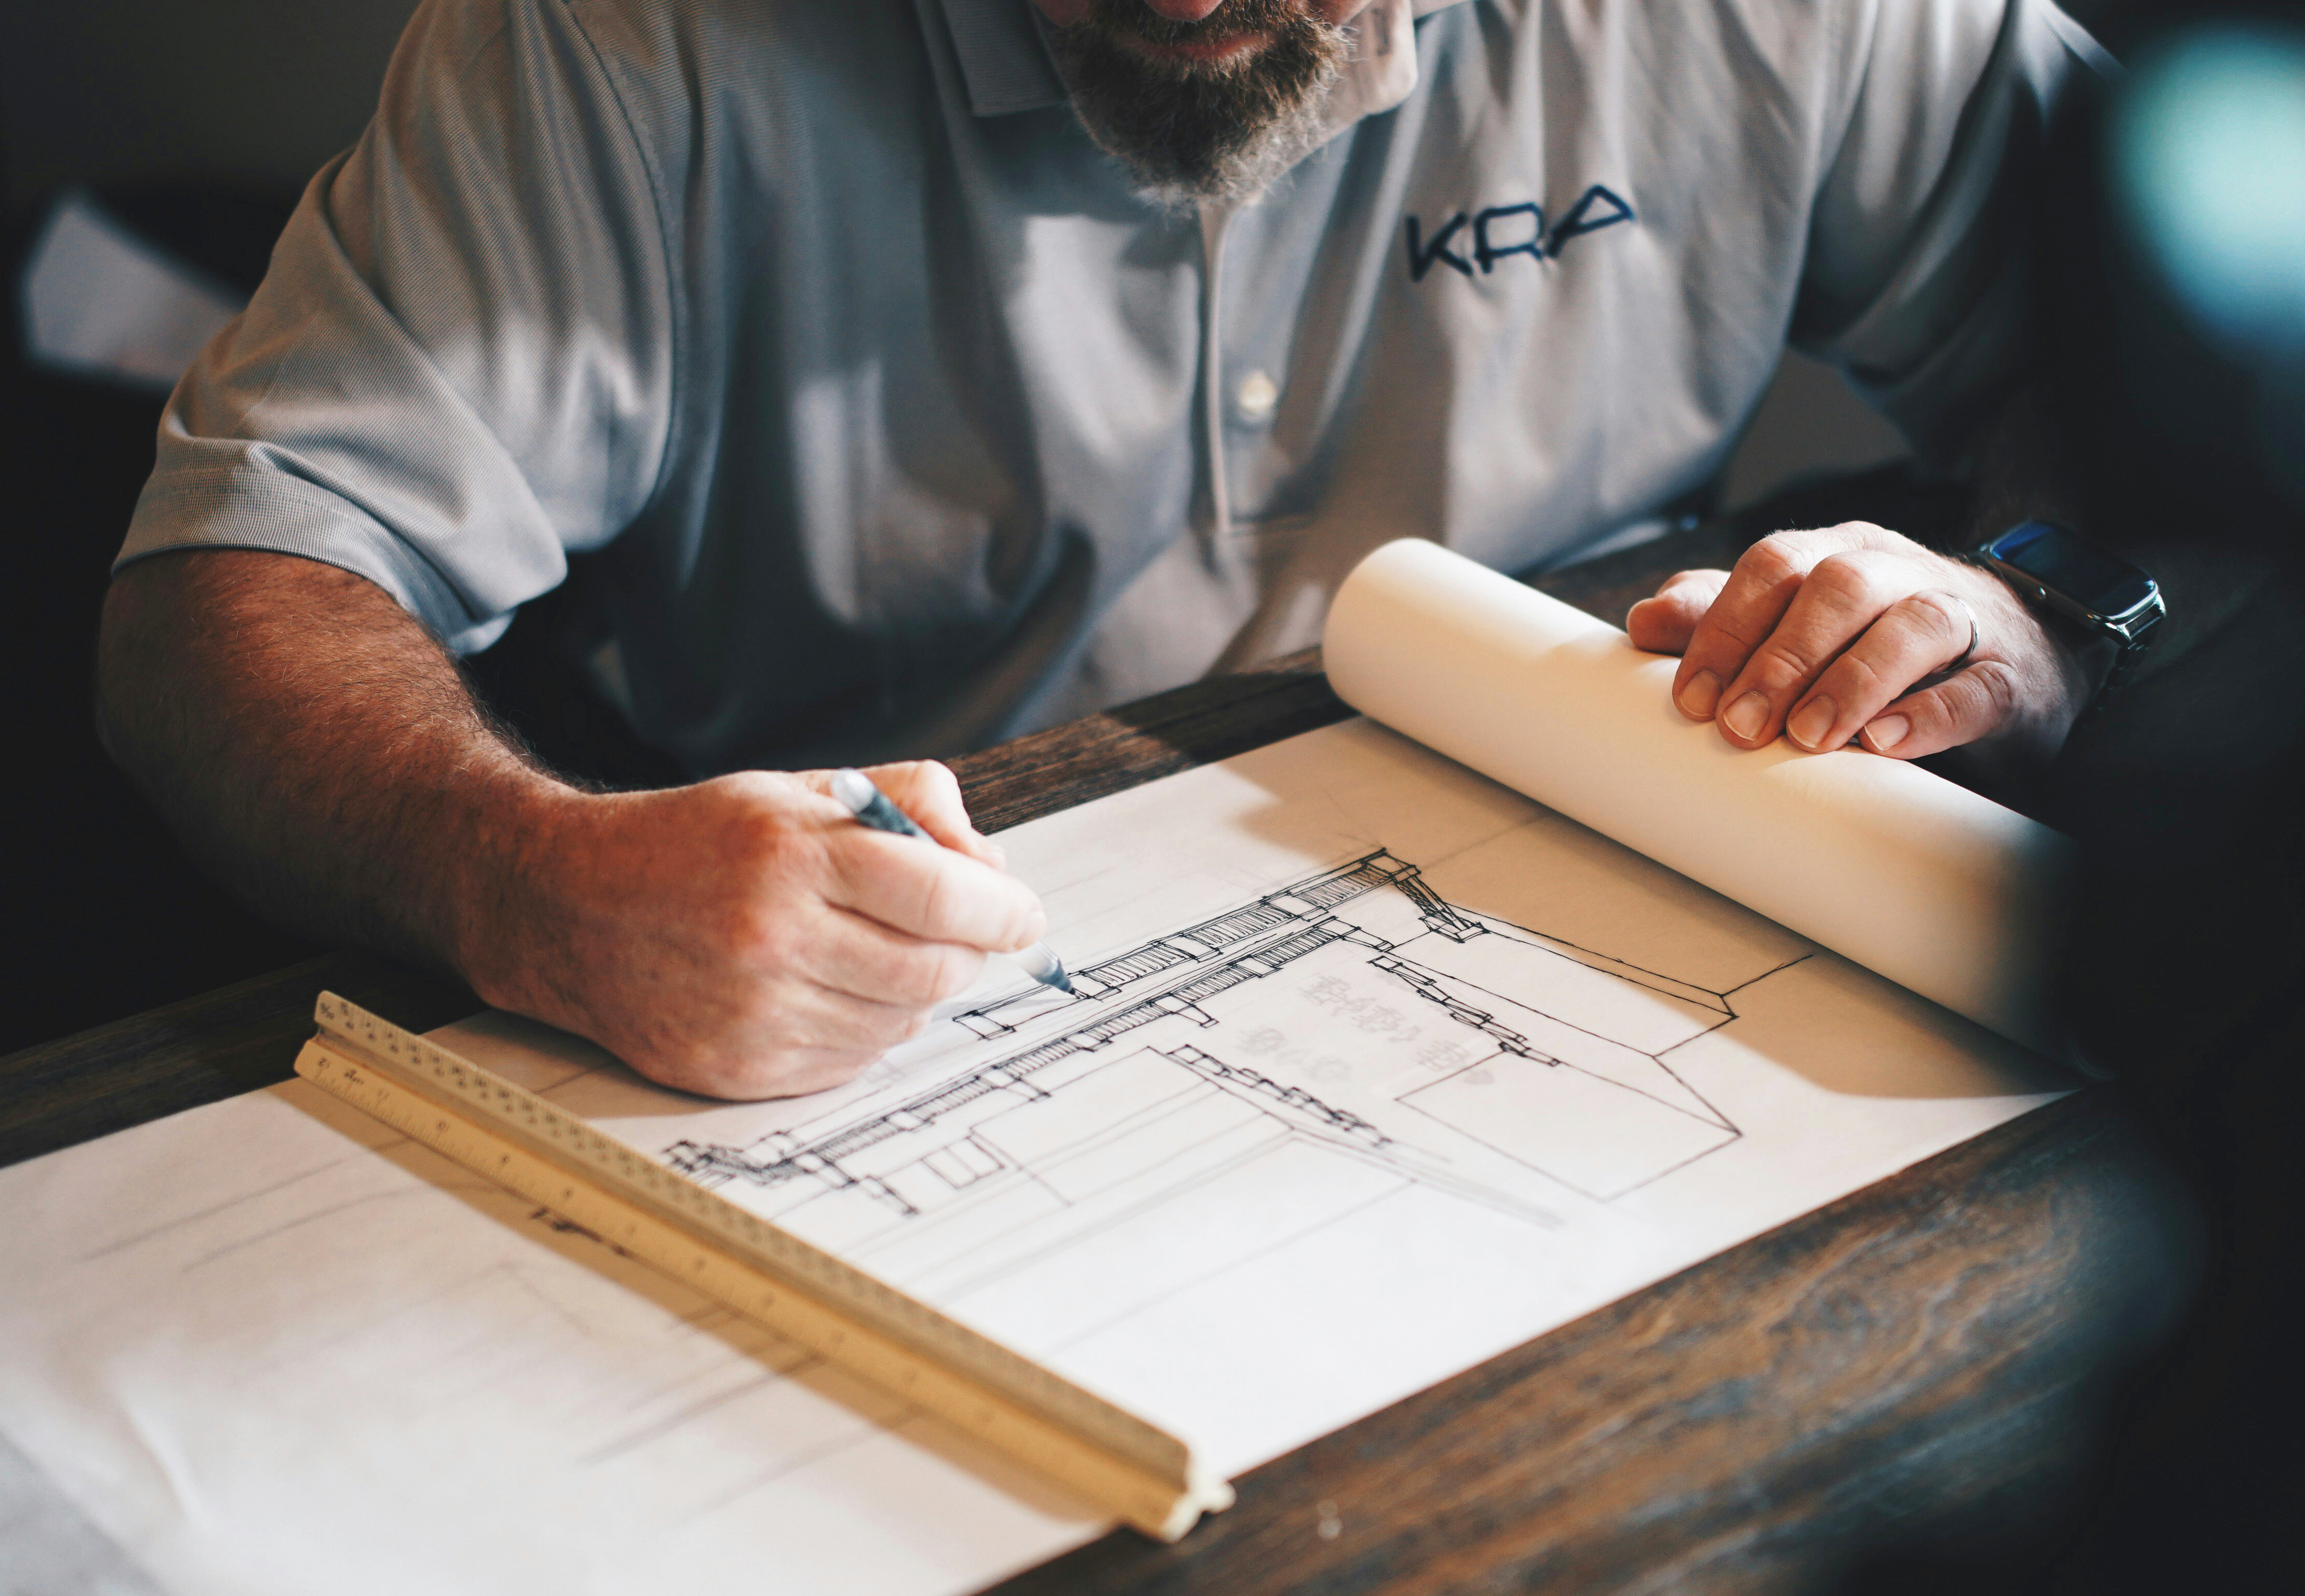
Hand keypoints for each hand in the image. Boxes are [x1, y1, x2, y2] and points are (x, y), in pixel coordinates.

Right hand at [465, 761, 1045, 1099]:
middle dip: (968, 952)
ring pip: (901, 1022)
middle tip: (961, 933)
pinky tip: (835, 991)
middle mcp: (772, 937)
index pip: (943, 896)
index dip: (1003, 911)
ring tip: (879, 953)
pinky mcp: (739, 1069)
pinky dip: (867, 1030)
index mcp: (790, 853)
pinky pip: (853, 1062)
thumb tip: (991, 866)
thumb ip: (907, 804)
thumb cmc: (696, 841)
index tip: (1023, 915)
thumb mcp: (798, 790)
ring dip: (916, 992)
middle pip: (935, 969)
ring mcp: (754, 1012)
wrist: (569, 906)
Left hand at [1625, 523, 2094, 763]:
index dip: (1725, 627)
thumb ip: (1721, 618)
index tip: (1690, 698)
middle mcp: (1897, 571)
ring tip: (1807, 736)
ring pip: (1910, 624)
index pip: (1774, 566)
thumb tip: (1641, 621)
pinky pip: (1976, 687)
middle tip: (1739, 725)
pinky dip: (1929, 714)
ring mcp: (1962, 619)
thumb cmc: (1873, 642)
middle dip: (1780, 657)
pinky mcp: (2008, 677)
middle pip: (1837, 588)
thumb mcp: (1794, 624)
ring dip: (1850, 680)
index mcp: (1836, 554)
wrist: (2011, 660)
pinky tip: (1884, 742)